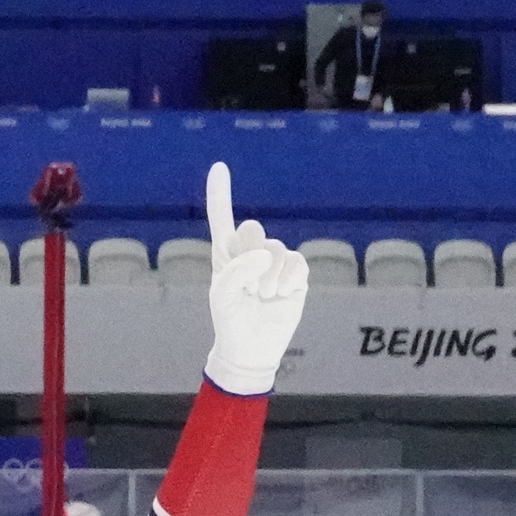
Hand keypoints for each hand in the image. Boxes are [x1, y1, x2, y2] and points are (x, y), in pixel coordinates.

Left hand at [200, 162, 309, 396]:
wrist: (252, 349)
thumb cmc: (230, 320)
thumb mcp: (224, 296)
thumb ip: (237, 271)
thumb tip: (266, 254)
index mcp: (226, 254)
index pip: (222, 219)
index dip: (220, 194)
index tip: (219, 167)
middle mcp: (251, 252)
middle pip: (252, 230)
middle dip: (249, 253)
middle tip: (249, 281)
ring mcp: (275, 261)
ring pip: (276, 250)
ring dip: (268, 279)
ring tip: (262, 297)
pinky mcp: (296, 274)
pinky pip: (296, 263)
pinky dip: (287, 281)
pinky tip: (280, 295)